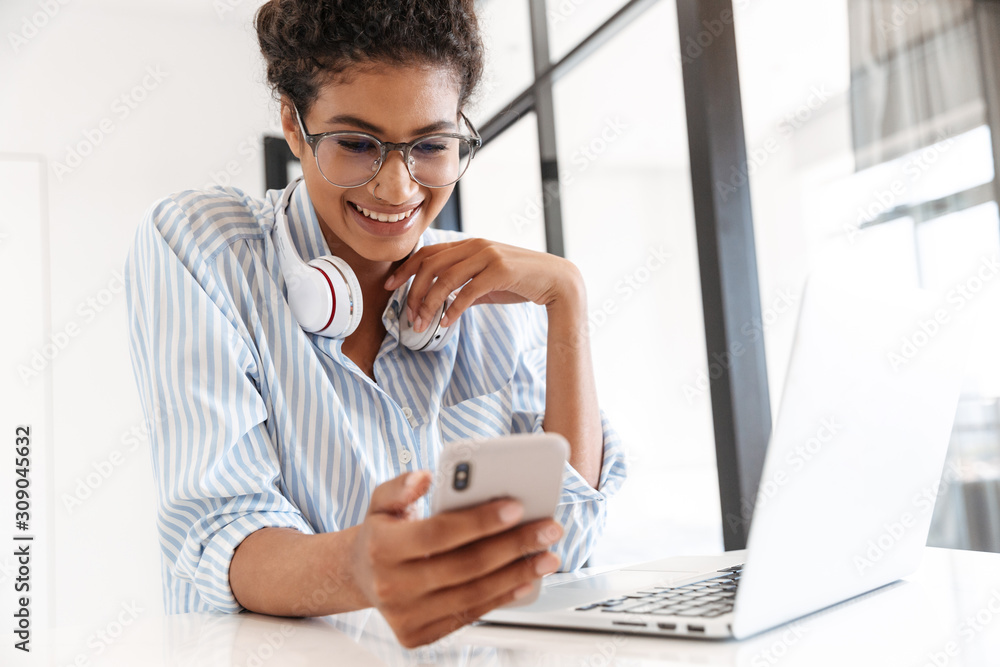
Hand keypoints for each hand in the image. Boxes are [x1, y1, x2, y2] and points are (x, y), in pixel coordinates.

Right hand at [351, 470, 563, 647]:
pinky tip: (526, 580)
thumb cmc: (381, 533)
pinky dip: (502, 598)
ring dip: (517, 574)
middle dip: (513, 546)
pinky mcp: (418, 634)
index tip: (516, 507)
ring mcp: (405, 615)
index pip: (439, 533)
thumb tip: (424, 477)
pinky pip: (469, 615)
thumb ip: (401, 485)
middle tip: (547, 529)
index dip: (480, 521)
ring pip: (473, 594)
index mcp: (381, 548)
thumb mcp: (381, 501)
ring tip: (547, 555)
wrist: (360, 576)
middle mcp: (391, 586)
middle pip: (465, 566)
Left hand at [383, 238, 583, 332]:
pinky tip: (446, 322)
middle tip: (408, 315)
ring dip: (429, 304)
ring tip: (423, 324)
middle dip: (413, 292)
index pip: (427, 253)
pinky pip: (467, 292)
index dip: (405, 269)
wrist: (556, 280)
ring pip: (445, 279)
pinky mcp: (500, 271)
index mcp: (469, 245)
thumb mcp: (487, 279)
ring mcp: (488, 256)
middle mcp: (475, 246)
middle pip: (430, 265)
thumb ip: (464, 284)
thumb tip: (442, 302)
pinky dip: (453, 309)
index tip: (390, 286)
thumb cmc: (520, 281)